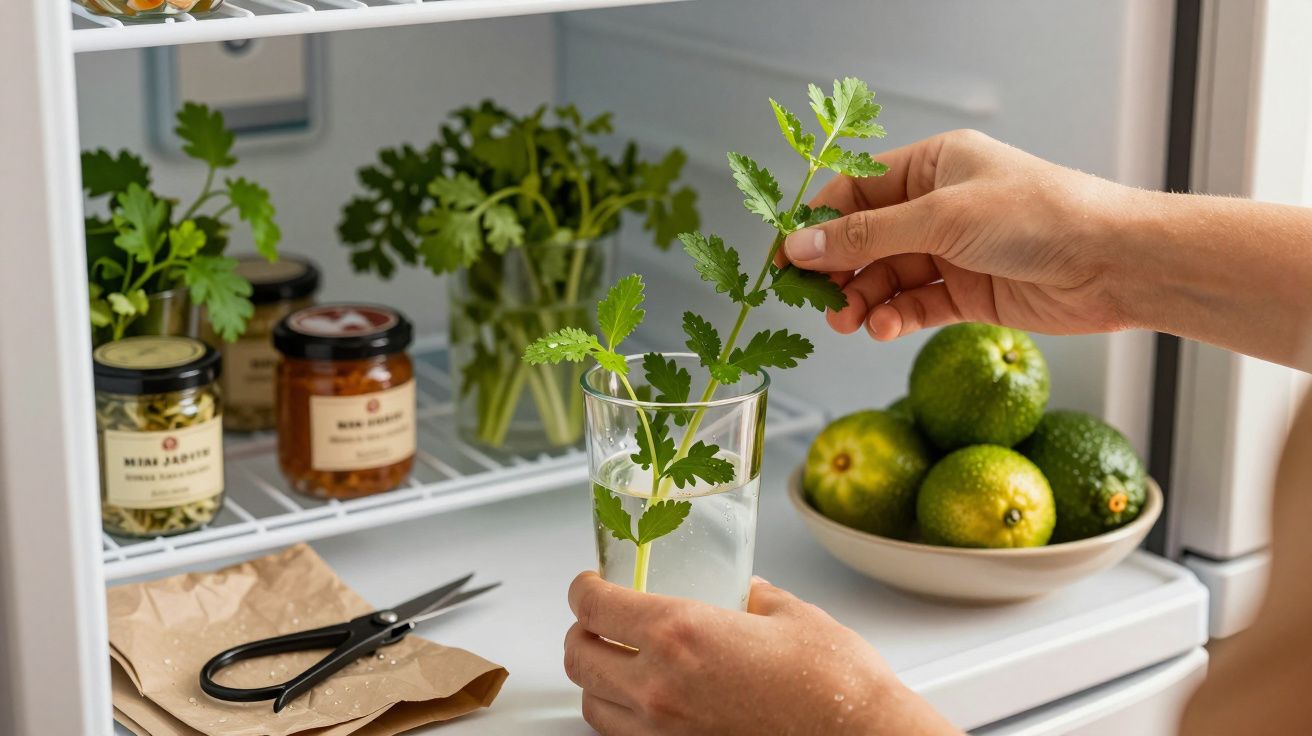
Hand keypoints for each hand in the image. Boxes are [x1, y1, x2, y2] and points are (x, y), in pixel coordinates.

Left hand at [564, 571, 959, 735]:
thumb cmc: (835, 684)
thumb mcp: (789, 613)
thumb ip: (752, 596)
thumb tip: (741, 592)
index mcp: (681, 633)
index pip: (594, 605)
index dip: (584, 587)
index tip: (591, 582)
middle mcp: (660, 685)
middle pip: (579, 655)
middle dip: (582, 630)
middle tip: (600, 617)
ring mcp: (665, 730)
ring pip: (591, 702)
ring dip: (596, 675)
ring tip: (617, 658)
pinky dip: (619, 713)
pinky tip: (645, 698)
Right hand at [781, 129, 1132, 340]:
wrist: (1112, 263)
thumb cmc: (1039, 216)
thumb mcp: (941, 218)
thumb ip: (867, 236)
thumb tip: (803, 245)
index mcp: (933, 165)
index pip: (856, 191)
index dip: (818, 224)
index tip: (786, 258)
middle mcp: (939, 206)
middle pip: (866, 239)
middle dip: (838, 270)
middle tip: (815, 300)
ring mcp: (953, 251)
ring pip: (886, 277)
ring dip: (862, 300)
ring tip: (848, 321)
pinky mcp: (968, 293)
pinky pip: (915, 305)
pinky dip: (894, 318)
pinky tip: (882, 329)